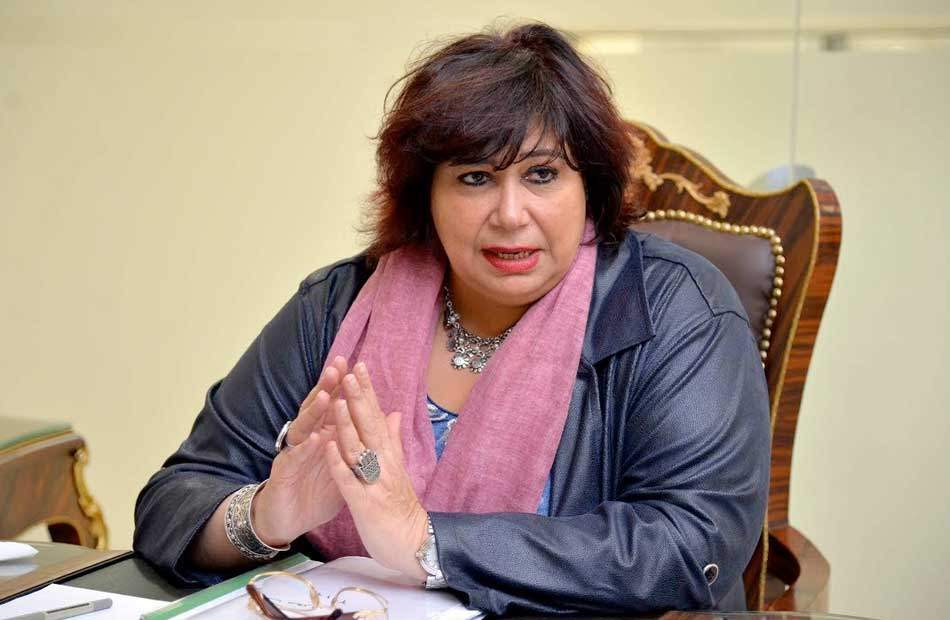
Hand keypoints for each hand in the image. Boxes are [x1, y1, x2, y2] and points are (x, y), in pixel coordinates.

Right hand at [252, 356, 348, 546]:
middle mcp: (307, 439)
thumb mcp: (345, 466)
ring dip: (314, 412)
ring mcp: (294, 453)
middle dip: (326, 388)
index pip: (334, 407)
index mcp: (323, 436)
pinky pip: (295, 458)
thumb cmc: (316, 491)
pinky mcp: (284, 472)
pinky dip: (304, 448)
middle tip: (337, 368)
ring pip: (303, 427)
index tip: (356, 367)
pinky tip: (314, 438)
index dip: (343, 388)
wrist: (289, 520)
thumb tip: (382, 420)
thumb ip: (361, 441)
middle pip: (317, 409)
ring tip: (327, 397)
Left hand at [326, 362, 429, 580]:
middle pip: (370, 426)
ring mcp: (376, 483)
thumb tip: (393, 413)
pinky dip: (339, 463)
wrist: (414, 545)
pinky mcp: (366, 504)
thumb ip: (393, 441)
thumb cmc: (402, 508)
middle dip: (359, 398)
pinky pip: (349, 481)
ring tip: (339, 400)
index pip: (378, 416)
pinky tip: (328, 447)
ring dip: (348, 424)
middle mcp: (385, 464)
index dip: (369, 392)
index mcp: (389, 455)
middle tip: (350, 371)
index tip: (360, 365)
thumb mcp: (399, 470)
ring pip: (360, 449)